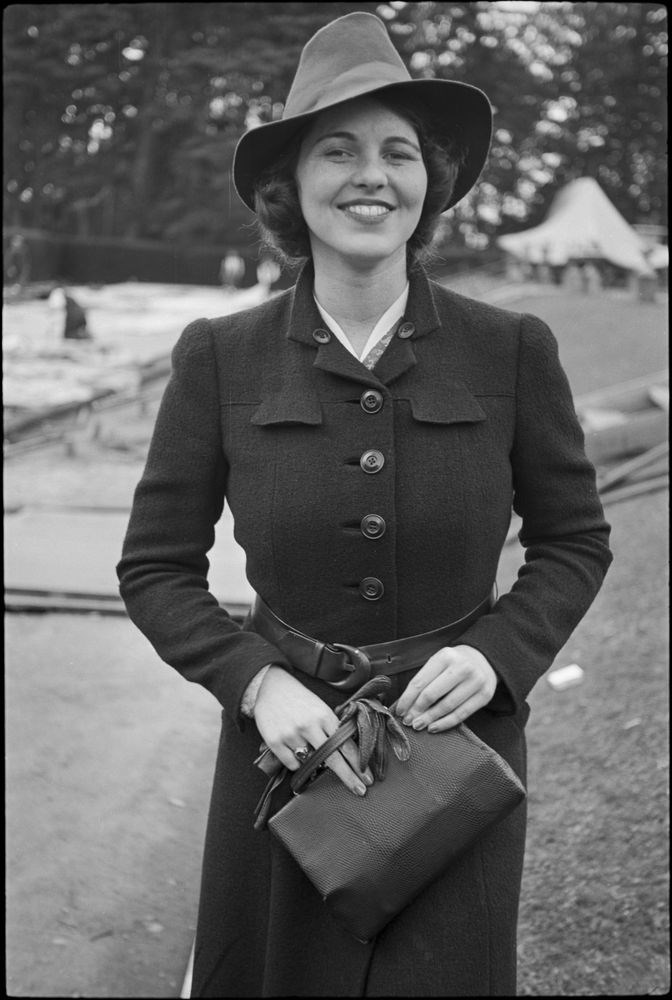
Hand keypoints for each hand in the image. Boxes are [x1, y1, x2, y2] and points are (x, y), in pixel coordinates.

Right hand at [254, 666, 372, 794]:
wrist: (271, 686)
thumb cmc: (300, 699)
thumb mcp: (320, 708)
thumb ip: (331, 728)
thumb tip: (346, 753)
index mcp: (324, 715)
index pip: (346, 745)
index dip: (358, 764)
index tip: (368, 778)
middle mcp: (309, 726)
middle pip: (333, 759)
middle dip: (349, 777)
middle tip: (361, 790)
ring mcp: (291, 735)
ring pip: (310, 763)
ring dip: (315, 763)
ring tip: (309, 749)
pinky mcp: (275, 742)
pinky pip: (292, 764)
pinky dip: (296, 762)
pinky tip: (294, 749)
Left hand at [393, 645, 496, 731]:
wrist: (484, 658)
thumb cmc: (455, 663)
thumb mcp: (439, 661)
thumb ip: (425, 679)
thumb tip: (406, 704)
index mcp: (445, 656)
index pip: (420, 681)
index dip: (407, 699)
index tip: (399, 711)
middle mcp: (462, 667)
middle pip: (432, 694)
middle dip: (417, 710)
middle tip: (407, 721)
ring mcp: (475, 681)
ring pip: (447, 706)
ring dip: (429, 719)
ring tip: (418, 725)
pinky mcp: (485, 695)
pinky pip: (462, 714)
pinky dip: (445, 723)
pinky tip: (434, 727)